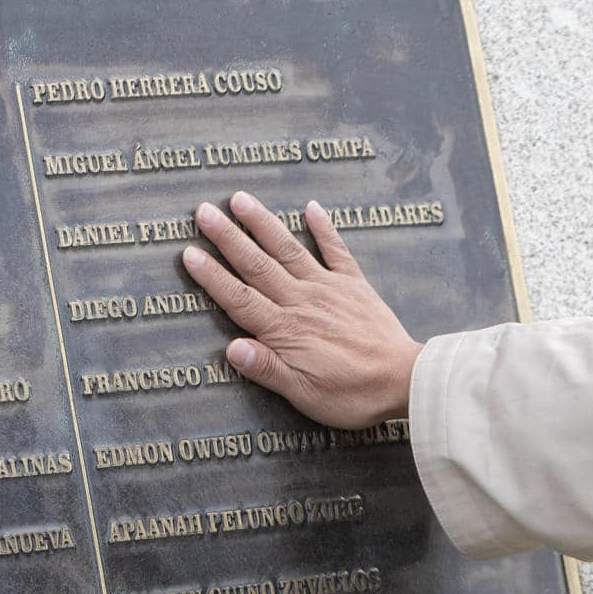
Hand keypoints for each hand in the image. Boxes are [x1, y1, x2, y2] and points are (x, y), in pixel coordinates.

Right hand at [181, 192, 423, 428]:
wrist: (403, 380)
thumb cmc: (351, 394)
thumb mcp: (303, 393)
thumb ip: (265, 368)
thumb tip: (229, 347)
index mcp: (284, 330)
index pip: (239, 298)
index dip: (211, 276)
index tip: (188, 252)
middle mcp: (301, 301)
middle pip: (257, 264)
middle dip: (228, 237)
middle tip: (203, 211)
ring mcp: (328, 289)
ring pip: (288, 250)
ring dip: (263, 223)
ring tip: (240, 199)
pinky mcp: (354, 286)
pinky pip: (336, 251)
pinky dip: (323, 228)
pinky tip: (311, 208)